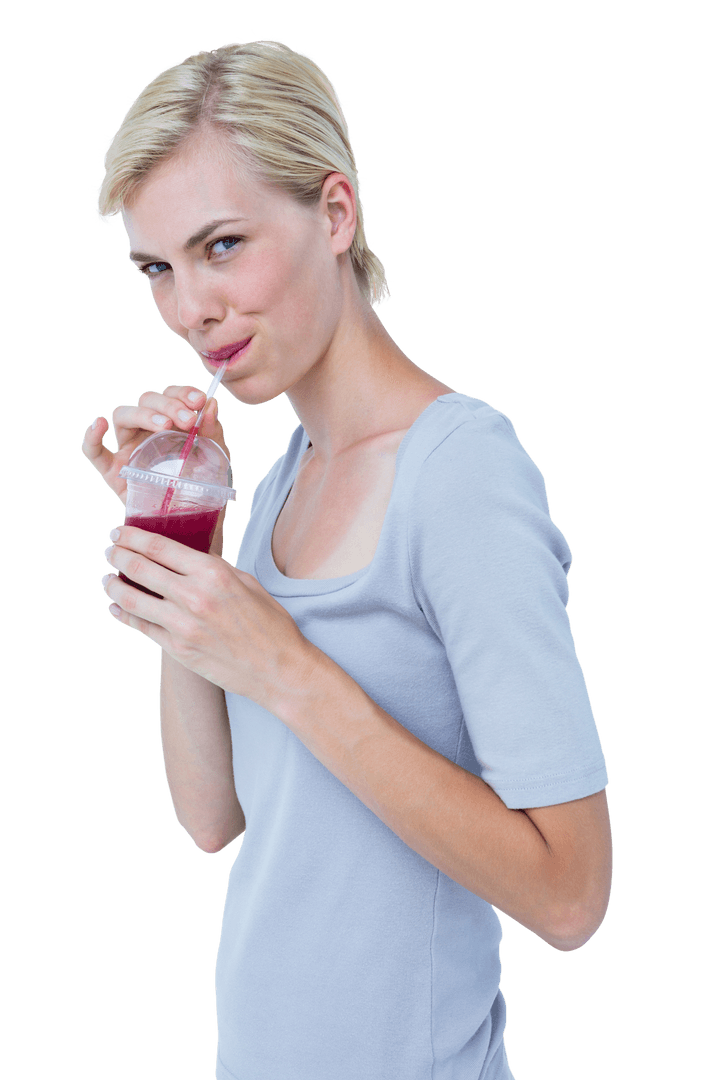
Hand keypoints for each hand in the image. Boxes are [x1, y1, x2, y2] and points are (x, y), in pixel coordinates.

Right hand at [81, 384, 230, 553]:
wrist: (193, 526)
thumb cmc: (203, 490)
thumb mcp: (215, 460)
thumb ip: (213, 432)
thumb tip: (211, 404)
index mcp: (172, 423)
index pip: (171, 396)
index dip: (182, 393)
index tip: (199, 401)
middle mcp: (147, 431)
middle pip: (147, 401)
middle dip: (168, 405)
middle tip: (187, 420)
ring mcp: (128, 448)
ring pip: (123, 415)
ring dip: (143, 414)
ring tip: (164, 425)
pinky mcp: (113, 471)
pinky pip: (93, 452)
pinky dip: (91, 437)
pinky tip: (98, 425)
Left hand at [101, 525, 313, 710]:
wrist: (278, 668)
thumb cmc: (269, 623)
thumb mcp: (246, 582)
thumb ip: (213, 567)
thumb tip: (186, 555)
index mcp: (212, 573)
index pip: (159, 547)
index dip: (133, 536)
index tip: (119, 531)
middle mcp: (194, 597)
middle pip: (140, 569)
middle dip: (118, 556)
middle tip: (110, 551)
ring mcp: (182, 626)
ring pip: (132, 600)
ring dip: (113, 586)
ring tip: (106, 579)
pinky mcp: (178, 650)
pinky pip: (141, 628)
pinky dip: (123, 615)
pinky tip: (116, 607)